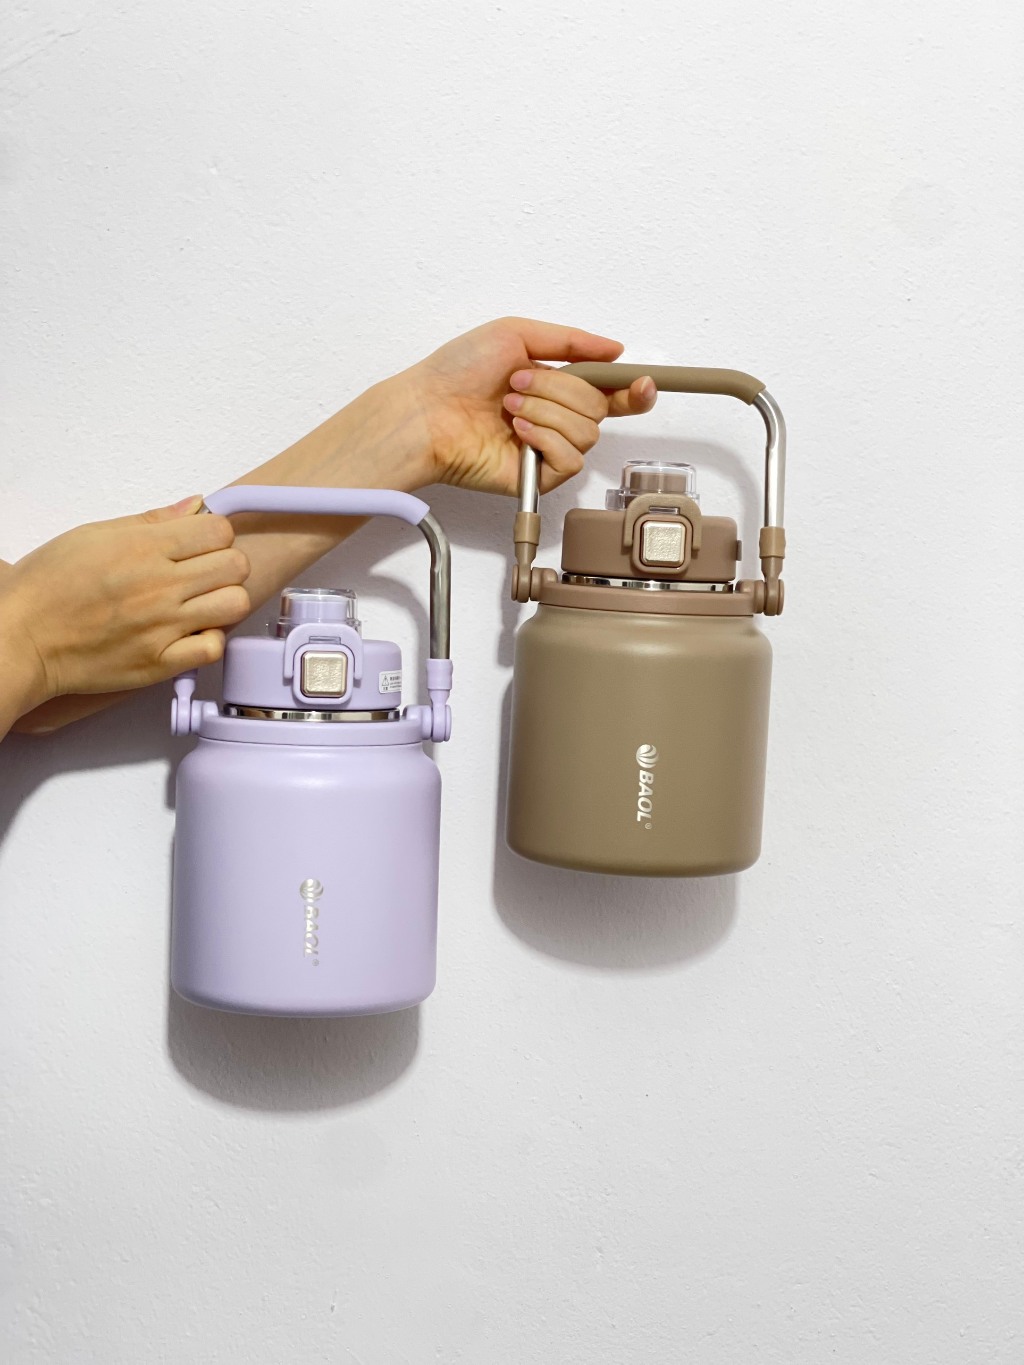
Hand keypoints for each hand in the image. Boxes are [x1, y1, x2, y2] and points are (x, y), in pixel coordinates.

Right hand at [1, 496, 250, 710]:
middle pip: (236, 565)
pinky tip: (189, 632)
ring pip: (234, 604)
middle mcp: (159, 586)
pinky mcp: (159, 663)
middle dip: (226, 564)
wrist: (20, 639)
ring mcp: (162, 626)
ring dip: (224, 600)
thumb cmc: (47, 587)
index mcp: (143, 548)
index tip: (201, 543)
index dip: (216, 535)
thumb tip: (194, 506)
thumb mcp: (93, 535)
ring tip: (200, 602)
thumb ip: (151, 520)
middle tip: (203, 572)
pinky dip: (208, 639)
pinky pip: (213, 648)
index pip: (219, 531)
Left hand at [397, 316, 656, 495]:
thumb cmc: (456, 372)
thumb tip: (613, 349)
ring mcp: (547, 449)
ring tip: (508, 408)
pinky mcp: (537, 477)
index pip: (609, 393)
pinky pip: (570, 459)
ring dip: (546, 411)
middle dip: (559, 389)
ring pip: (586, 432)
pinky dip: (546, 440)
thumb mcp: (515, 333)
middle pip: (598, 407)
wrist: (427, 410)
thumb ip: (570, 340)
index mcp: (555, 386)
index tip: (642, 384)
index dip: (632, 391)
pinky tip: (518, 434)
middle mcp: (555, 418)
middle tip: (516, 384)